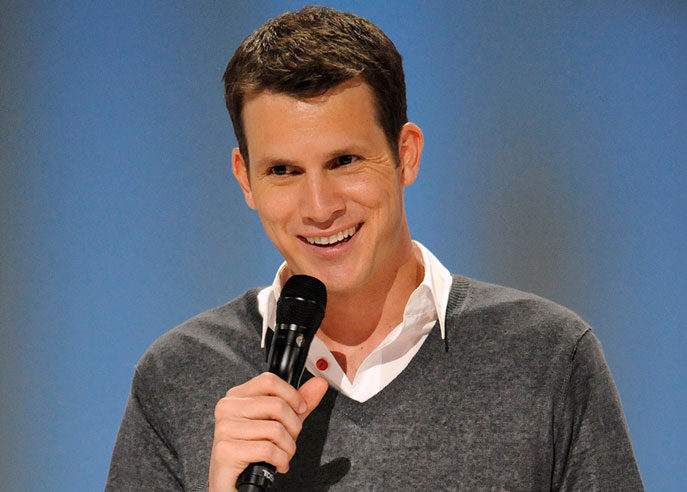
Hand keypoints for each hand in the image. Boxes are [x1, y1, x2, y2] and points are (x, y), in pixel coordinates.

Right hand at [208, 372, 327, 491]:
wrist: (233, 483)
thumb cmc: (253, 451)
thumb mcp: (279, 422)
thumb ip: (298, 403)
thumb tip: (318, 384)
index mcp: (237, 396)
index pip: (269, 381)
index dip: (292, 395)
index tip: (300, 408)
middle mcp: (228, 409)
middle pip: (277, 405)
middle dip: (293, 427)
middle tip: (289, 439)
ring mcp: (225, 429)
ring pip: (275, 430)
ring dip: (288, 447)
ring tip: (283, 454)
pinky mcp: (227, 450)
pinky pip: (268, 450)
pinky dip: (281, 460)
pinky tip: (277, 464)